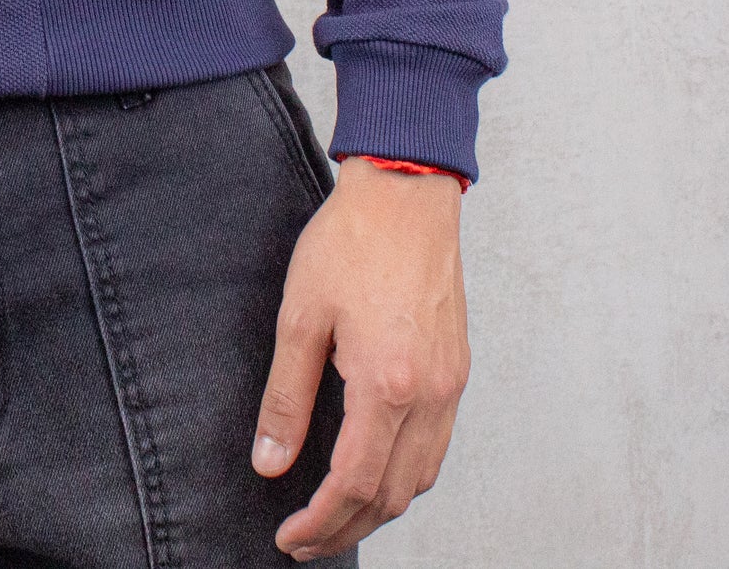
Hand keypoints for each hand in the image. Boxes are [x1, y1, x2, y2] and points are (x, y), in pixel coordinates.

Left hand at [252, 156, 469, 559]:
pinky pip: (437, 446)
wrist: (405, 194)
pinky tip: (375, 468)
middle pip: (392, 494)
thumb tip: (270, 462)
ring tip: (336, 515)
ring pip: (421, 477)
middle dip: (347, 527)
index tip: (288, 537)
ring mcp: (451, 385)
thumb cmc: (350, 243)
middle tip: (305, 540)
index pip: (353, 483)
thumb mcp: (301, 316)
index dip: (320, 522)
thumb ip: (287, 396)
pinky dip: (405, 473)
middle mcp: (430, 395)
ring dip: (379, 507)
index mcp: (388, 385)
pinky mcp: (457, 369)